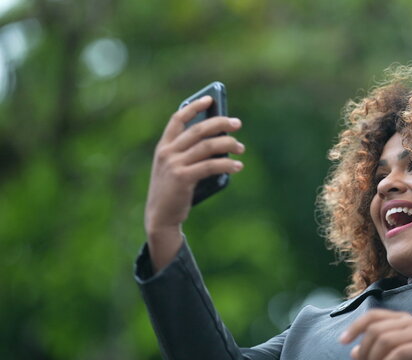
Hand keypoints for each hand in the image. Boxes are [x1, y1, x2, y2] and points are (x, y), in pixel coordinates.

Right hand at [144, 96, 244, 269]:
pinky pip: (210, 165)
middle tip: (237, 124)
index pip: (177, 119)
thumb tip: (221, 142)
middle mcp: (167, 152)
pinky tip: (238, 166)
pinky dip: (227, 164)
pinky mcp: (183, 178)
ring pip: (207, 146)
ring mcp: (174, 165)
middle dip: (220, 124)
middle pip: (198, 130)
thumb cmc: (173, 191)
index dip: (194, 107)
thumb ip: (190, 154)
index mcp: (163, 147)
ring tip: (242, 148)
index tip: (210, 99)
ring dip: (228, 145)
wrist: (160, 217)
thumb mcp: (176, 168)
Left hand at [340, 309, 411, 359]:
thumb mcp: (400, 350)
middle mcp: (408, 321)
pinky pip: (398, 352)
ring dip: (372, 356)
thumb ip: (378, 349)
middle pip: (374, 329)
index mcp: (401, 318)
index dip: (354, 326)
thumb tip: (353, 352)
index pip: (372, 315)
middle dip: (363, 348)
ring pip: (383, 339)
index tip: (342, 341)